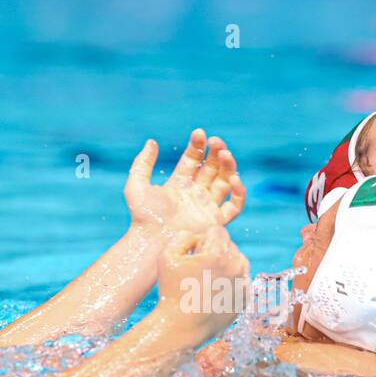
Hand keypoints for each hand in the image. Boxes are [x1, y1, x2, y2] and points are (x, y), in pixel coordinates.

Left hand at [123, 129, 245, 238]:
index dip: (198, 146)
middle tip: (217, 142)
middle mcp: (195, 194)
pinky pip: (234, 206)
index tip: (200, 133)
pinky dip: (239, 193)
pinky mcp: (216, 222)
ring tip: (226, 155)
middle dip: (216, 152)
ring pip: (225, 182)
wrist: (153, 242)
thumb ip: (142, 163)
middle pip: (212, 168)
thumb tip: (152, 141)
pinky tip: (234, 179)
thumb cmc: (143, 217)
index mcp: (179, 184)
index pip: (193, 160)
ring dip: (229, 166)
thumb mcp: (136, 185)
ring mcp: (207, 207)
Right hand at [156, 225, 249, 341]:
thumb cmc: (172, 291)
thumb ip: (184, 236)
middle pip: (229, 245)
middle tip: (198, 270)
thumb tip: (200, 236)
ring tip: (207, 279)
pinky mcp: (246, 296)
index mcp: (219, 254)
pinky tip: (214, 290)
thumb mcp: (167, 256)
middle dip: (214, 252)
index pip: (216, 231)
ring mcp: (244, 283)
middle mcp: (236, 266)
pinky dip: (231, 281)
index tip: (193, 254)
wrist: (181, 326)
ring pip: (238, 260)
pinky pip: (242, 278)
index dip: (202, 240)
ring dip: (225, 264)